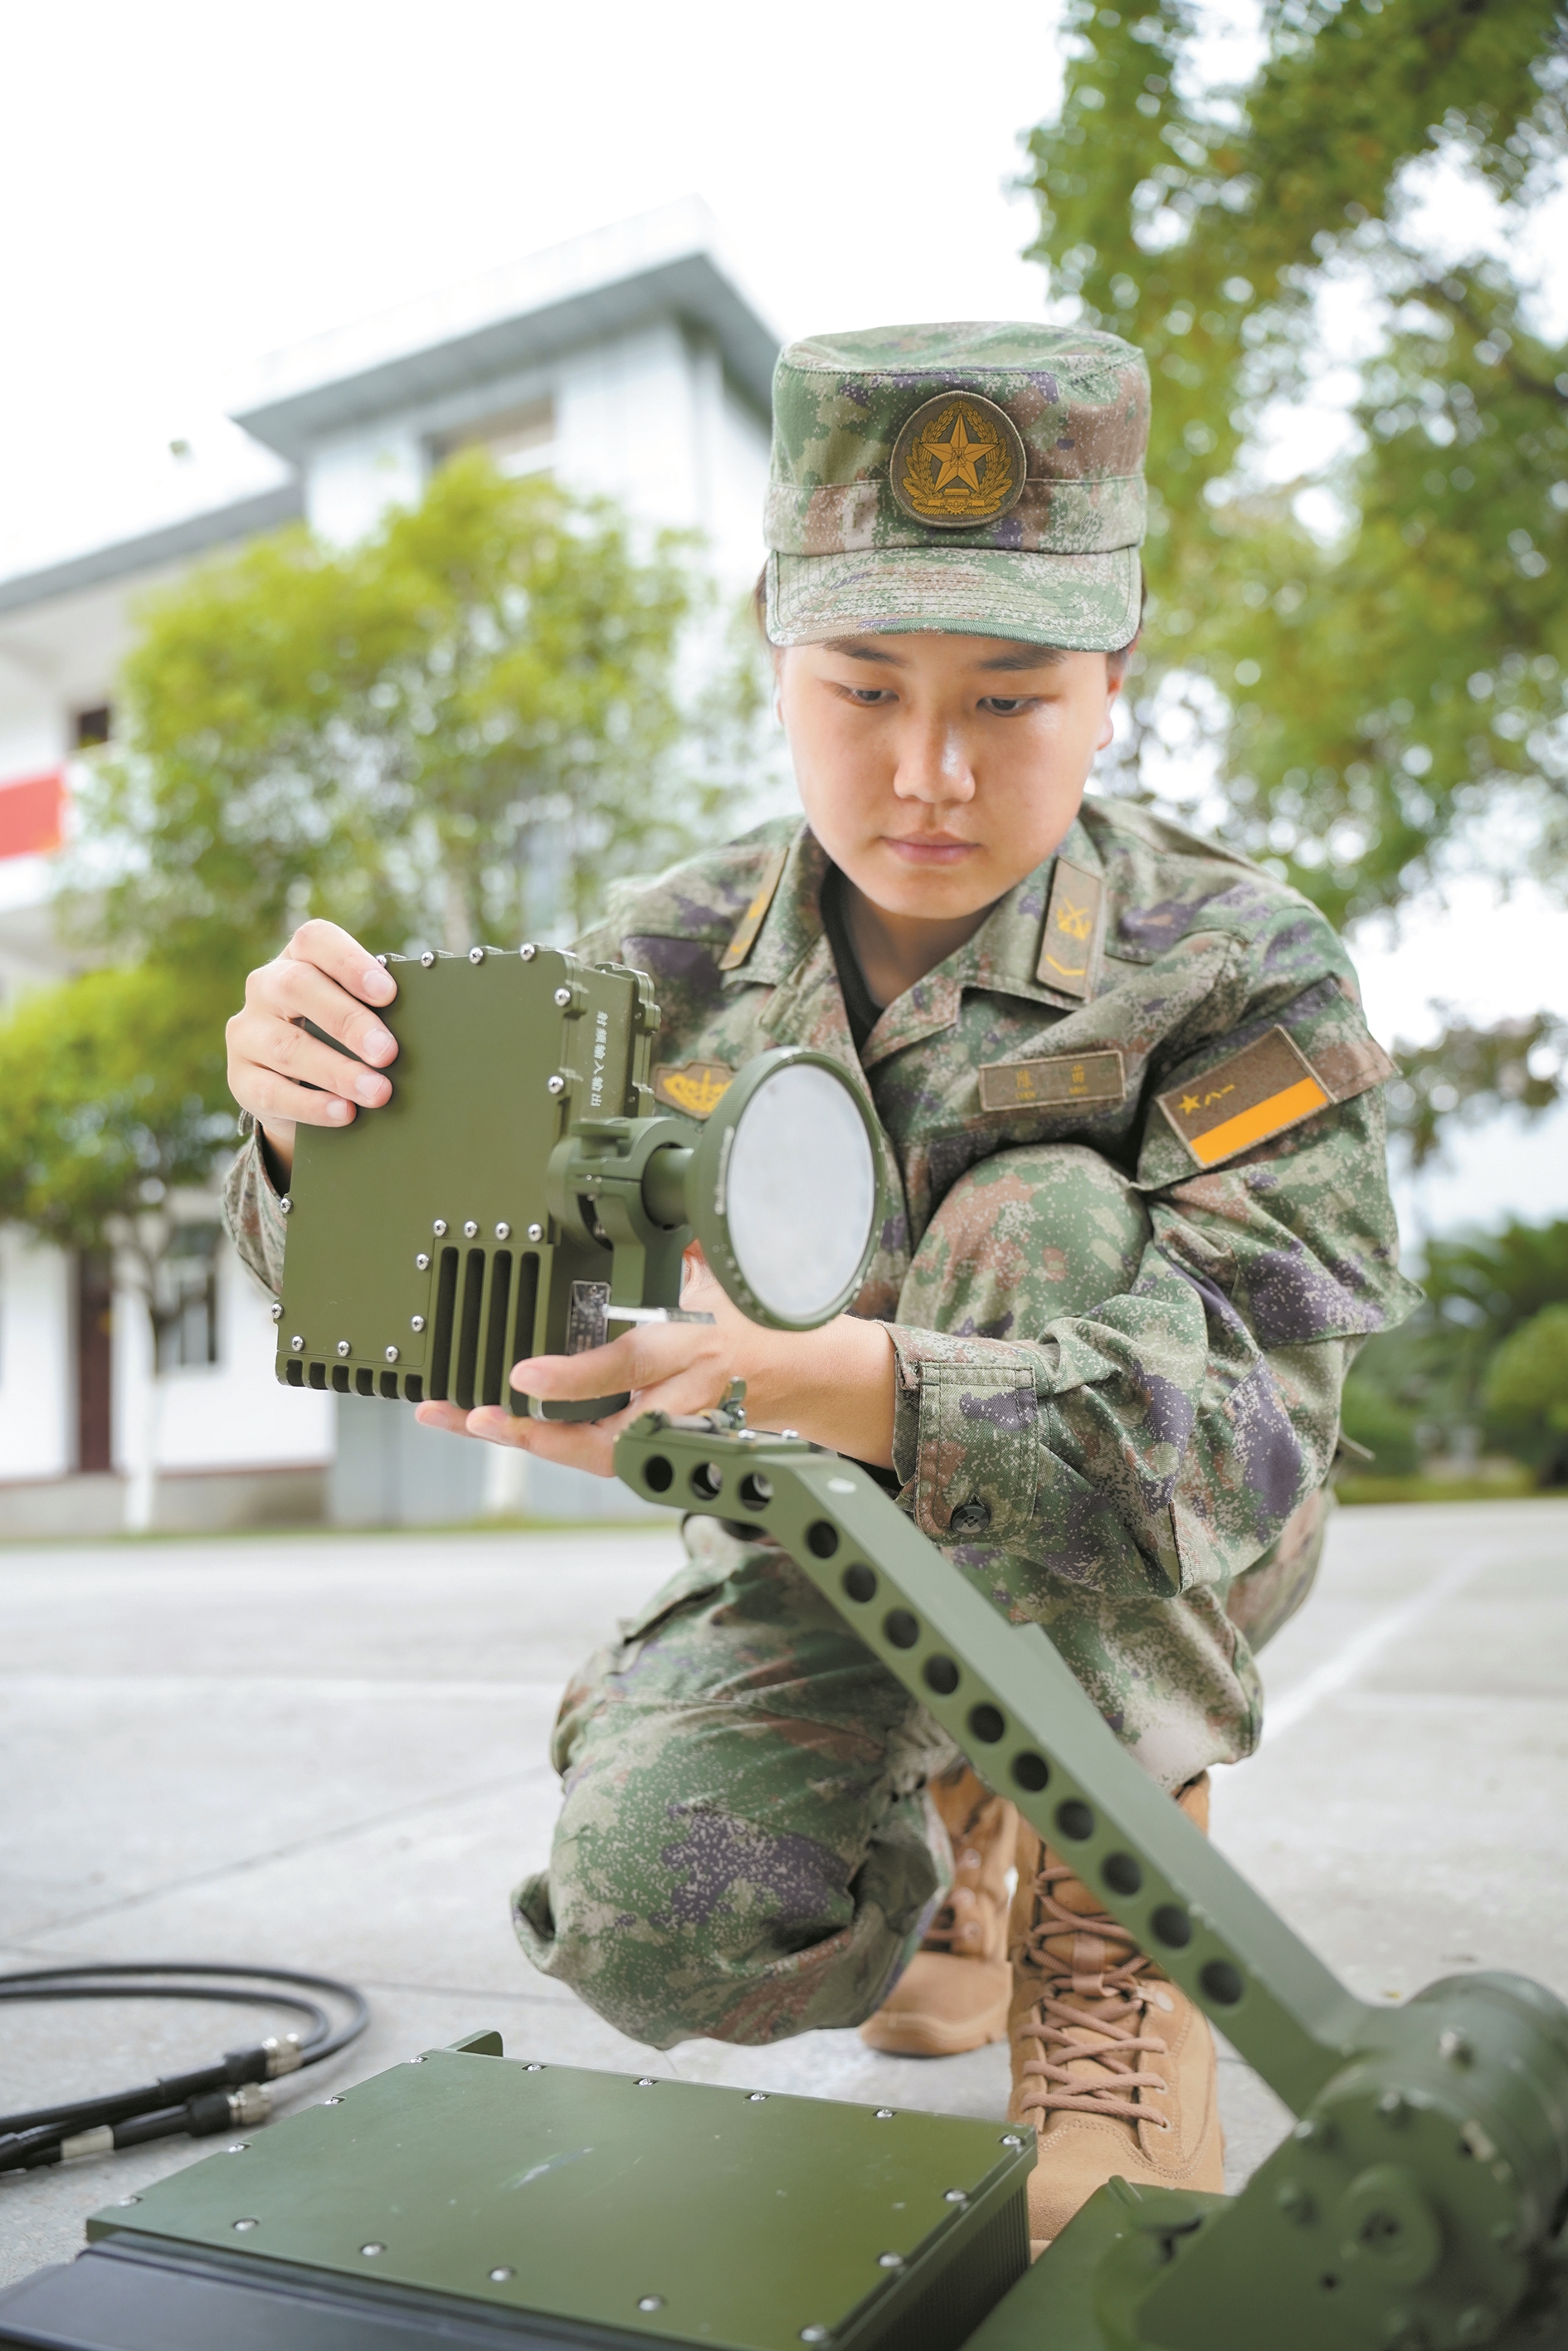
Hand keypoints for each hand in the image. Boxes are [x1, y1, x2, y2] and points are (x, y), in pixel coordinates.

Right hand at [226, 921, 399, 1181]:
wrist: (294, 1086)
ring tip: (379, 1092)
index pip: (315, 940)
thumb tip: (432, 1024)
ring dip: (338, 1071)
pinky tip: (345, 1113)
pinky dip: (312, 1105)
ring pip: (287, 1046)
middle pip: (298, 988)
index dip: (351, 963)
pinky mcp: (240, 1078)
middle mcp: (265, 987)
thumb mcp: (356, 1013)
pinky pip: (272, 1091)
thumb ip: (379, 1010)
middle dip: (348, 1020)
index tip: (388, 993)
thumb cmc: (340, 1037)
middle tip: (388, 1052)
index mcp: (298, 958)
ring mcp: (247, 1032)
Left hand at [415, 1249, 895, 1475]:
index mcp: (696, 1347)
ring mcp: (670, 1432)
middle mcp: (681, 1399)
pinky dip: (546, 1440)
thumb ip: (681, 1242)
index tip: (523, 1376)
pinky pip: (596, 1452)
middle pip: (602, 1434)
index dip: (574, 1377)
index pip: (629, 1366)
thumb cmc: (763, 1316)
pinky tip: (495, 1424)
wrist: (805, 1374)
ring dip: (526, 1439)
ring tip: (462, 1416)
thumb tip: (653, 1193)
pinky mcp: (659, 1448)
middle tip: (479, 1417)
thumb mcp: (728, 1270)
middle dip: (536, 1433)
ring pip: (592, 1453)